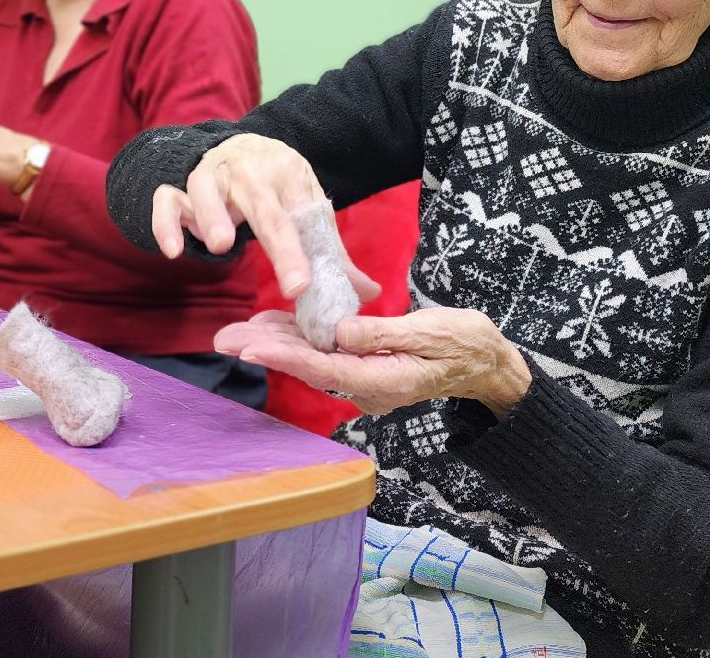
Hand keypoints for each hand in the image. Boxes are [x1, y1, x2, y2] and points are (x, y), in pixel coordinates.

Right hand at [151, 133, 379, 301]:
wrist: (240, 146)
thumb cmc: (278, 187)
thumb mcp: (307, 209)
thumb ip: (330, 252)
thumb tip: (367, 292)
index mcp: (289, 174)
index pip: (298, 216)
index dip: (301, 252)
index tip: (303, 288)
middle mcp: (249, 169)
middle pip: (263, 207)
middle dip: (278, 246)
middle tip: (288, 283)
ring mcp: (212, 175)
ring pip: (205, 188)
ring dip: (211, 215)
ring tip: (222, 246)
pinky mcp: (181, 185)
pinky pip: (166, 199)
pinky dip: (165, 222)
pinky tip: (174, 251)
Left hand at [214, 308, 531, 416]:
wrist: (485, 363)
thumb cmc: (463, 344)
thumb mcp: (428, 333)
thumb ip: (382, 333)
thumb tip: (339, 331)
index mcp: (381, 380)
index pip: (323, 368)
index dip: (284, 356)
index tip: (251, 346)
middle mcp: (366, 385)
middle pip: (308, 366)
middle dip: (266, 350)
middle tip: (224, 337)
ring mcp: (364, 378)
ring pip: (312, 359)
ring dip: (277, 342)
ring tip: (239, 328)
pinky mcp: (365, 366)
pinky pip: (325, 353)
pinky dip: (300, 337)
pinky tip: (276, 324)